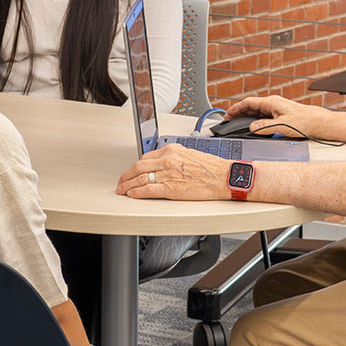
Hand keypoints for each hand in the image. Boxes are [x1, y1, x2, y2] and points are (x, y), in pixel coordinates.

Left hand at [117, 143, 240, 199]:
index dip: (135, 167)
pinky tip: (132, 195)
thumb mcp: (189, 154)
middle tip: (121, 182)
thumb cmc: (211, 168)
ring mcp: (167, 174)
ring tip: (122, 190)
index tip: (131, 172)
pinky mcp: (170, 188)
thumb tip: (161, 165)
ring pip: (139, 178)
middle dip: (126, 176)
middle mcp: (167, 160)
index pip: (145, 157)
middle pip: (138, 167)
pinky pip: (147, 190)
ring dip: (127, 185)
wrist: (224, 177)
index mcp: (171, 150)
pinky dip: (136, 193)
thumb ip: (173, 158)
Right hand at [223, 94, 323, 139]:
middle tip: (229, 121)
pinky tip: (255, 127)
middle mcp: (274, 104)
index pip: (248, 103)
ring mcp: (278, 109)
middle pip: (251, 106)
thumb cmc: (305, 122)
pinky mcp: (282, 115)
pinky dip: (256, 120)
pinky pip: (264, 116)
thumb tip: (252, 128)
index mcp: (271, 102)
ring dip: (247, 117)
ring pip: (258, 111)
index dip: (236, 109)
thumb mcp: (281, 126)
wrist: (320, 123)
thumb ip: (264, 127)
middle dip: (239, 113)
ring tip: (239, 124)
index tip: (227, 115)